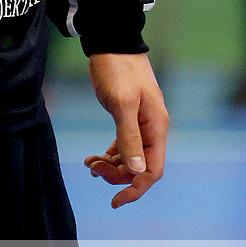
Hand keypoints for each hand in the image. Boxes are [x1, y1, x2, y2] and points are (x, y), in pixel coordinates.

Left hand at [82, 53, 169, 207]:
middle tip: (93, 169)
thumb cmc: (118, 71)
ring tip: (89, 163)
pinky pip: (123, 148)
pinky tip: (93, 158)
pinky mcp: (128, 120)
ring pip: (130, 159)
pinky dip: (109, 156)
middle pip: (140, 168)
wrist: (112, 45)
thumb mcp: (123, 104)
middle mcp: (152, 129)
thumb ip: (130, 137)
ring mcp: (141, 125)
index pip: (153, 169)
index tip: (115, 200)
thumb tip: (136, 171)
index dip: (136, 188)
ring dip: (111, 166)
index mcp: (156, 127)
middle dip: (117, 175)